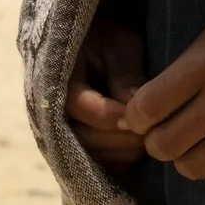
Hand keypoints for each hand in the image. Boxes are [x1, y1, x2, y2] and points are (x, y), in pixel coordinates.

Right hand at [66, 20, 146, 167]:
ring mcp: (62, 134)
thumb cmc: (108, 39)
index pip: (78, 105)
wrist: (92, 45)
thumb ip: (125, 74)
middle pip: (84, 138)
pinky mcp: (77, 149)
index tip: (136, 116)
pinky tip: (139, 146)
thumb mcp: (119, 45)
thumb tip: (134, 111)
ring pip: (91, 157)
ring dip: (122, 151)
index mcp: (57, 77)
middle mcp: (53, 111)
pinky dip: (120, 161)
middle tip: (151, 130)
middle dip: (120, 137)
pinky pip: (97, 166)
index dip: (108, 115)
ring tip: (149, 137)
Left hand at [123, 9, 204, 195]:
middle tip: (167, 132)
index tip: (141, 116)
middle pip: (165, 145)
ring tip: (197, 142)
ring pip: (193, 168)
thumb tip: (136, 116)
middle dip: (157, 141)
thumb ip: (175, 76)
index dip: (135, 117)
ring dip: (187, 158)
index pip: (147, 107)